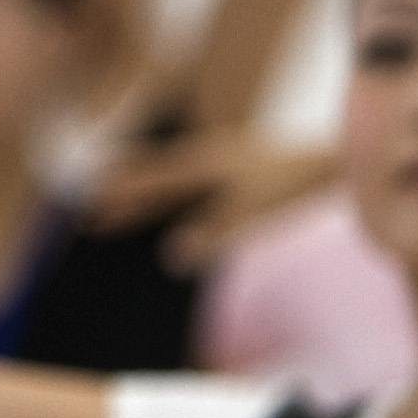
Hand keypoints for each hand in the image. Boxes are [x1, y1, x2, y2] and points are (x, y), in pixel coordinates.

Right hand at [90, 128, 341, 267]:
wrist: (329, 160)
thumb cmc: (289, 185)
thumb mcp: (250, 214)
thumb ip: (211, 235)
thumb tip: (172, 259)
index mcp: (199, 164)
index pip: (147, 179)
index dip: (117, 193)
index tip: (87, 202)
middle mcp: (201, 159)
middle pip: (148, 180)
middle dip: (119, 200)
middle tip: (91, 218)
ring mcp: (217, 162)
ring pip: (165, 184)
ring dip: (140, 201)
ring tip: (113, 220)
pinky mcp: (232, 170)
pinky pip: (185, 186)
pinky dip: (164, 199)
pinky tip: (165, 209)